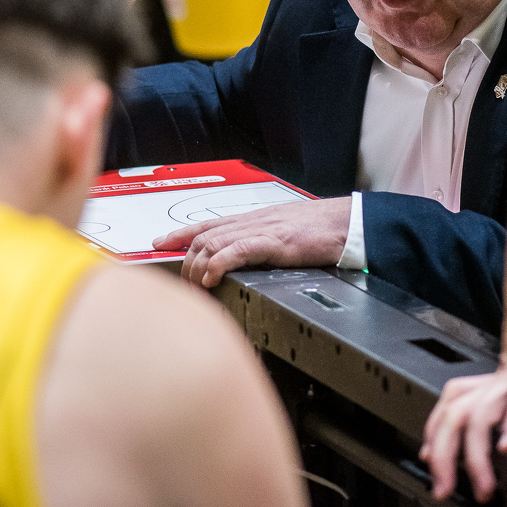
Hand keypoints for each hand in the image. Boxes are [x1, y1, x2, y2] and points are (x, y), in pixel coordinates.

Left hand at [154, 197, 351, 287]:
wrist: (348, 223)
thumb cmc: (323, 229)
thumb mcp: (285, 234)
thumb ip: (264, 244)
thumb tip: (248, 261)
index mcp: (254, 220)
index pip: (207, 223)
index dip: (179, 233)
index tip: (158, 243)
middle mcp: (252, 221)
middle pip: (202, 235)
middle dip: (185, 260)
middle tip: (184, 285)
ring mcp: (261, 230)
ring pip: (212, 242)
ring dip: (198, 266)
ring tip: (196, 286)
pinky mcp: (273, 242)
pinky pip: (236, 250)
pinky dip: (218, 264)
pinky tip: (212, 278)